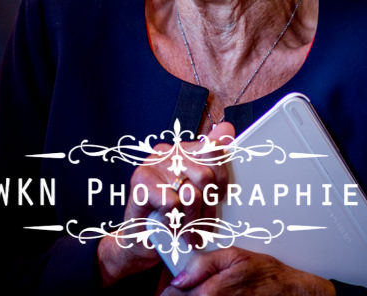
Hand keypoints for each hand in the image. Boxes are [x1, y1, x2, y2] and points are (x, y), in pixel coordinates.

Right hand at [98, 121, 233, 285]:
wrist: (139, 238)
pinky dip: (173, 220)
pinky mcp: (140, 181)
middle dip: (208, 207)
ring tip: (188, 230)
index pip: (214, 152)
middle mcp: (168, 151)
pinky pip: (172, 203)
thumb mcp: (198, 189)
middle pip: (206, 175)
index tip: (217, 198)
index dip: (221, 180)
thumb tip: (227, 127)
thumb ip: (212, 160)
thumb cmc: (171, 214)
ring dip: (192, 219)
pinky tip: (168, 225)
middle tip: (203, 224)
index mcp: (183, 149)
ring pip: (191, 192)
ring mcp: (152, 164)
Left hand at [162, 248, 335, 295]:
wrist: (291, 294)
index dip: (171, 290)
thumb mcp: (235, 256)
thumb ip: (204, 264)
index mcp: (211, 292)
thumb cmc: (267, 275)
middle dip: (183, 295)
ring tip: (213, 292)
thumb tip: (180, 275)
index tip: (175, 286)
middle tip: (194, 288)